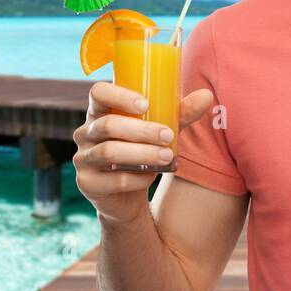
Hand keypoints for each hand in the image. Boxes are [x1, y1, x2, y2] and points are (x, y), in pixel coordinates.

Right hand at [73, 82, 214, 223]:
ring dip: (142, 153)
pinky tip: (151, 176)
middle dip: (141, 130)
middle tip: (168, 135)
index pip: (98, 93)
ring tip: (167, 157)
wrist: (128, 197)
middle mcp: (86, 132)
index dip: (118, 95)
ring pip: (109, 152)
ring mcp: (82, 158)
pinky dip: (137, 178)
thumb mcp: (162, 131)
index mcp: (100, 112)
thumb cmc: (143, 153)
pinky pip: (113, 179)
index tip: (146, 104)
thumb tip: (207, 95)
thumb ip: (181, 114)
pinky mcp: (86, 183)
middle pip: (108, 125)